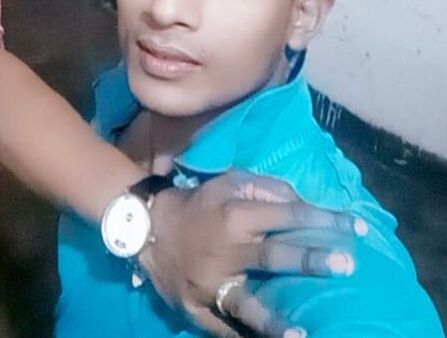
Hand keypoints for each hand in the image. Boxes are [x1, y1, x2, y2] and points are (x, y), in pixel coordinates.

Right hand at [139, 169, 363, 337]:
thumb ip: (265, 188)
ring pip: (246, 302)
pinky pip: (221, 327)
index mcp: (234, 215)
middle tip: (347, 265)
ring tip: (302, 334)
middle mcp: (226, 249)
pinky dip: (241, 337)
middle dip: (310, 260)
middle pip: (273, 256)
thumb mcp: (228, 182)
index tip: (355, 226)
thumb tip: (301, 200)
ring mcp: (210, 282)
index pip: (285, 215)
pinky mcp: (195, 307)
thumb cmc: (198, 203)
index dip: (322, 218)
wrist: (149, 228)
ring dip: (274, 319)